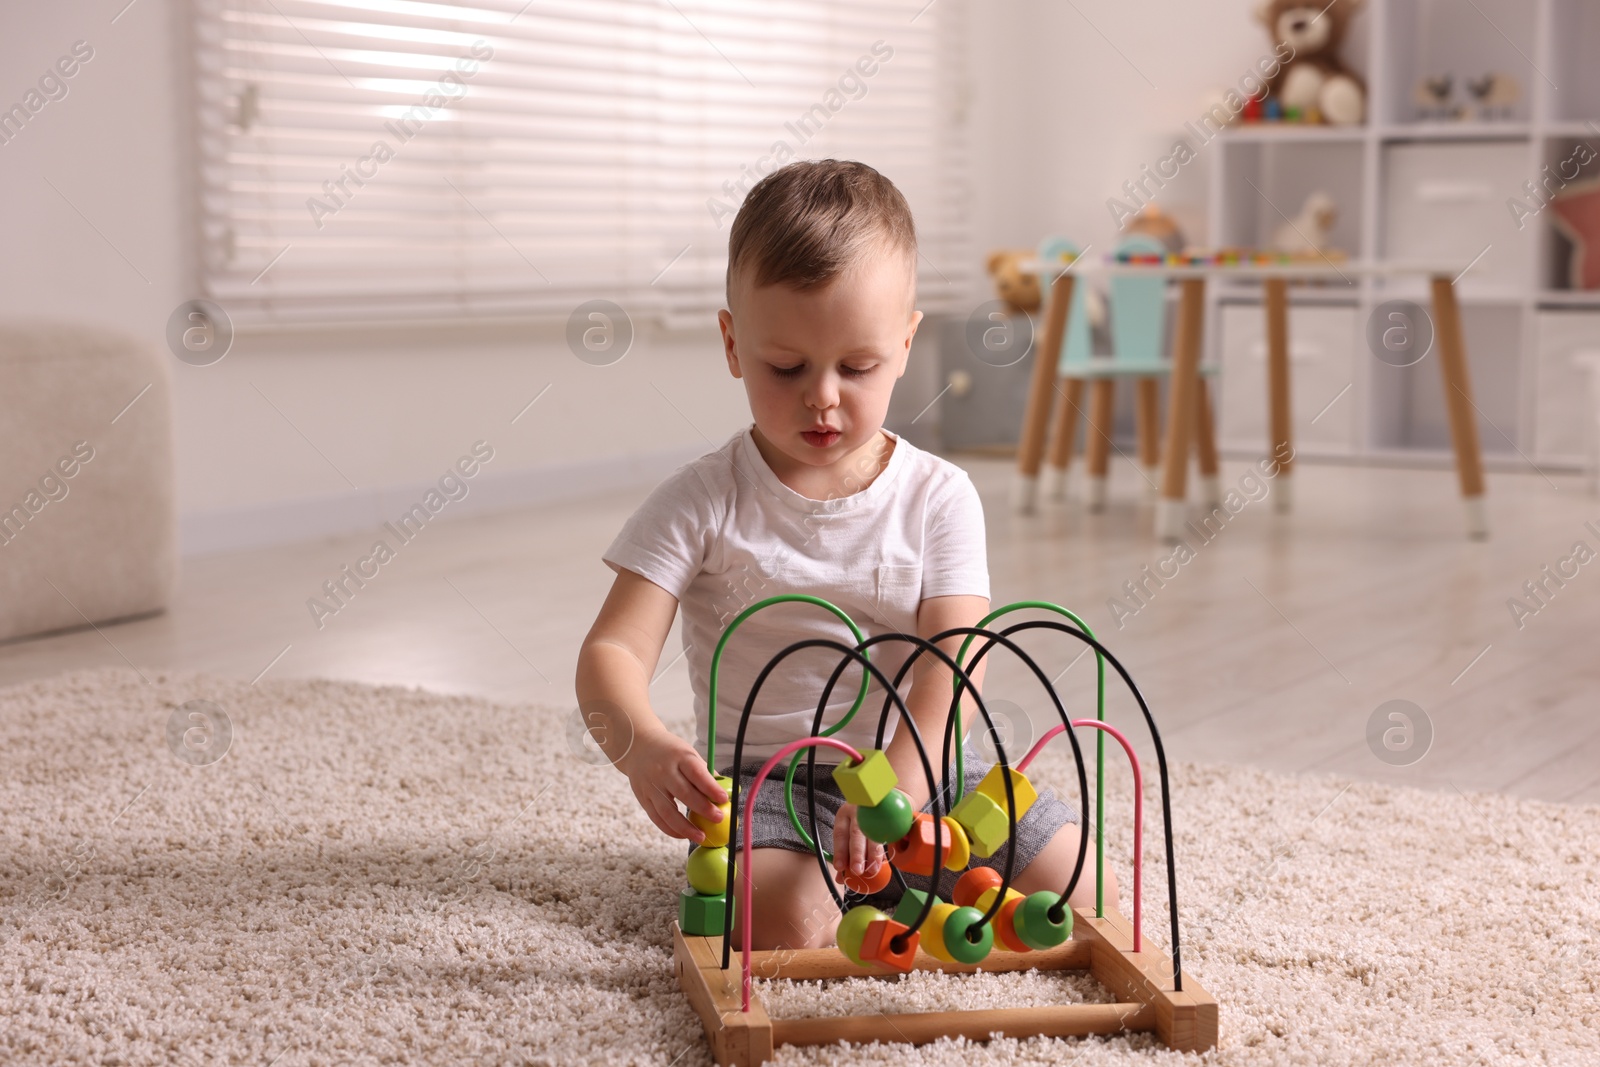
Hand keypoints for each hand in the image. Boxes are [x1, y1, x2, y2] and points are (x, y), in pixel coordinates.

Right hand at [616, 727, 728, 844]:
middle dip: (703, 809)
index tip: (724, 800)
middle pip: (684, 793)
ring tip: (702, 836)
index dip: (711, 788)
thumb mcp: (688, 754)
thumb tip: (727, 792)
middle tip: (718, 819)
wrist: (637, 747)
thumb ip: (704, 773)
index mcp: (679, 757)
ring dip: (686, 827)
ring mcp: (651, 785)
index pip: (697, 773)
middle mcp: (663, 771)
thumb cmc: (671, 752)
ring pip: (668, 811)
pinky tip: (683, 835)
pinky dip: (671, 829)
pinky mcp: (643, 798)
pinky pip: (657, 818)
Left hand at [831, 802, 885, 877]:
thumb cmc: (860, 822)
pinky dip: (884, 850)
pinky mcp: (887, 817)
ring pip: (873, 835)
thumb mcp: (848, 832)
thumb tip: (840, 878)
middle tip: (857, 871)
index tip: (839, 867)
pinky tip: (883, 862)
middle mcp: (858, 812)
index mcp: (844, 815)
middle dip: (857, 854)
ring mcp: (873, 813)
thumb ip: (844, 854)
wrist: (881, 801)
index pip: (840, 834)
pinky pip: (886, 835)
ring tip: (872, 870)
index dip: (839, 852)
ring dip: (873, 855)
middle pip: (857, 833)